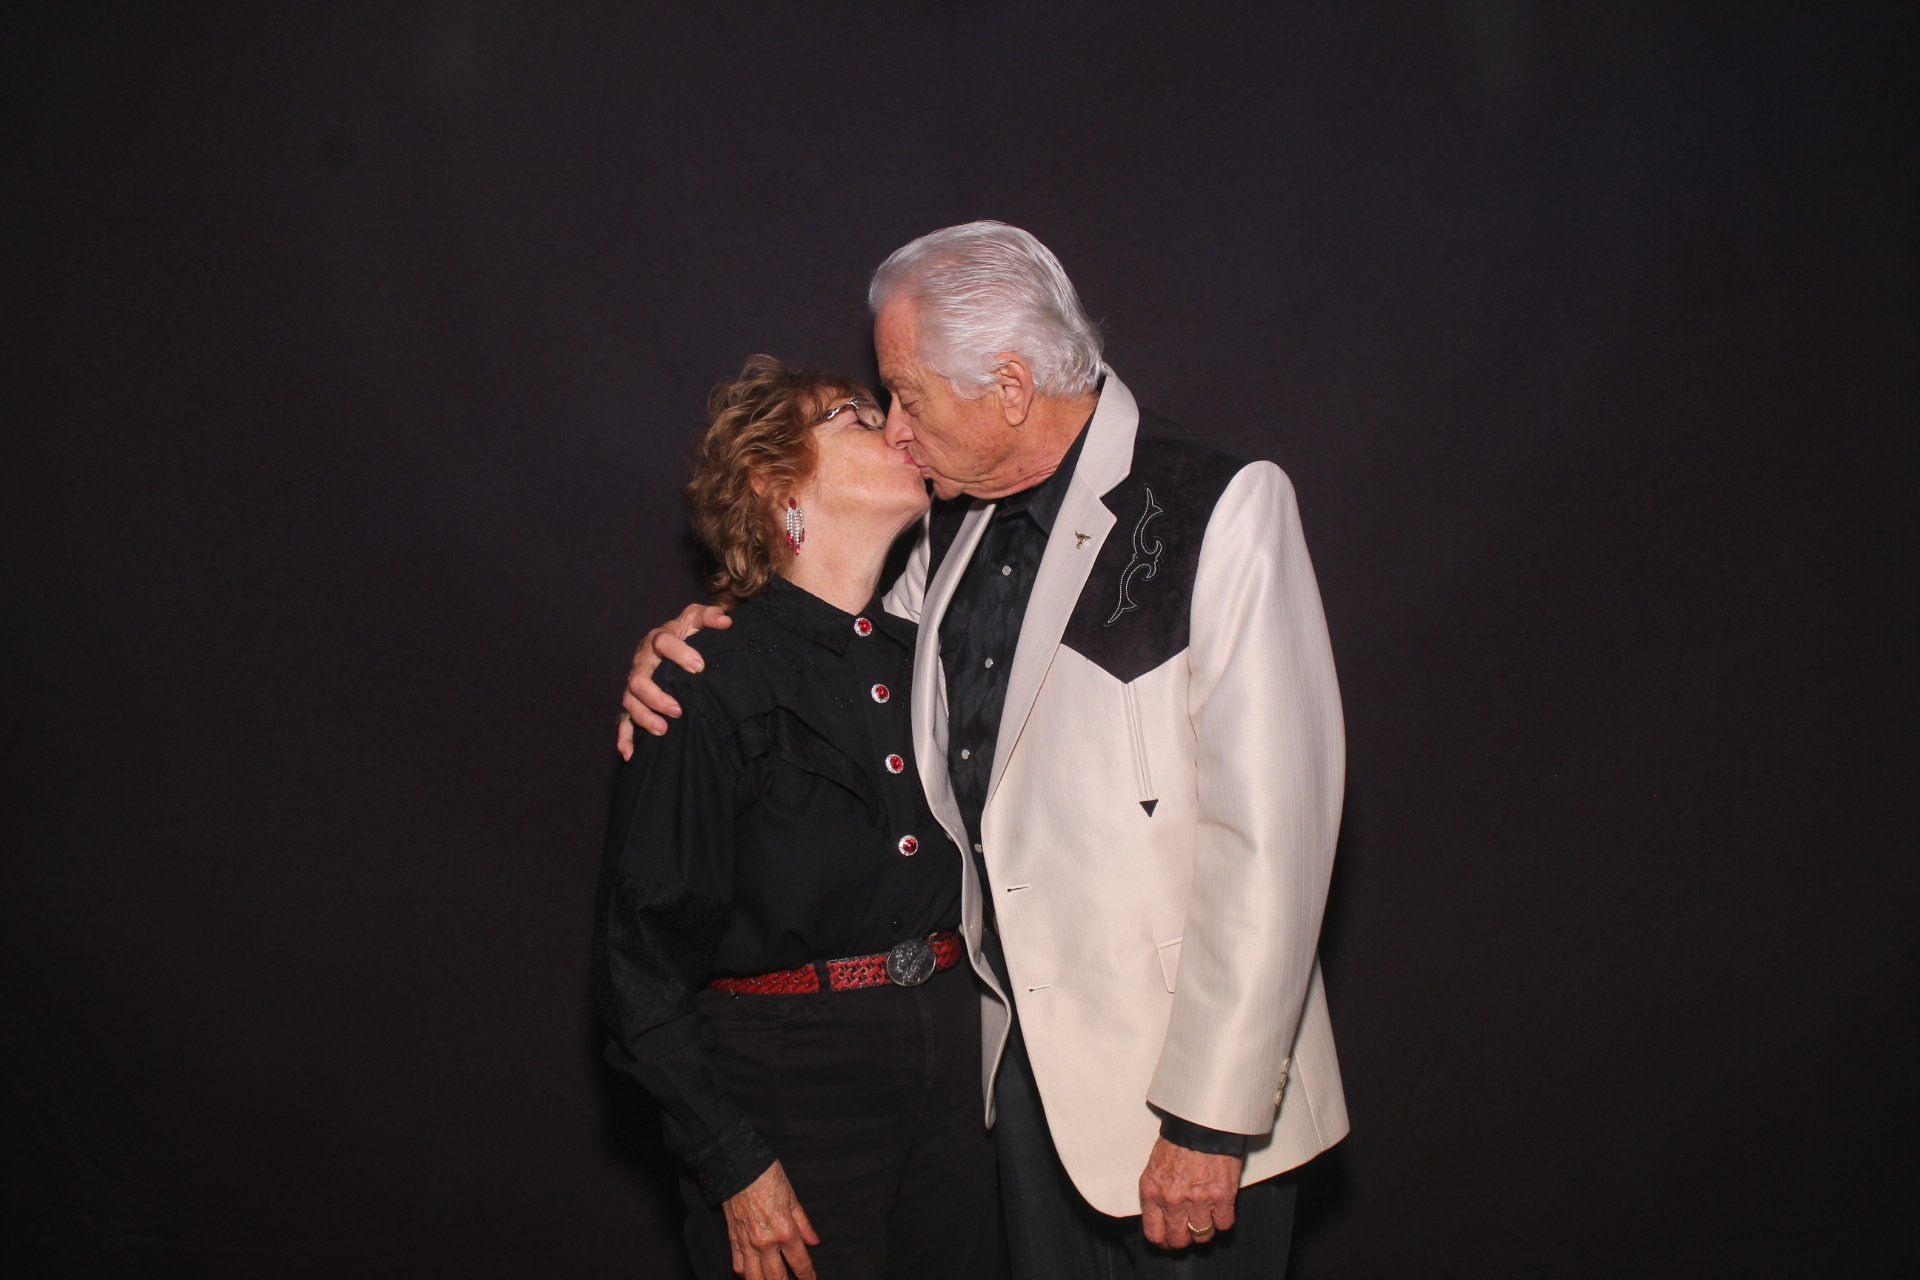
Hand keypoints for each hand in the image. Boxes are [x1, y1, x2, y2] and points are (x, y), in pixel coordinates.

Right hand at [617, 602, 731, 755]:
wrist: (669, 644)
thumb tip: (725, 621)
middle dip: (656, 696)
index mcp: (658, 639)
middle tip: (678, 709)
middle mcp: (642, 662)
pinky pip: (623, 722)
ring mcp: (634, 684)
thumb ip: (709, 616)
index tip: (699, 667)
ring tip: (663, 729)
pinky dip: (624, 738)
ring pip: (630, 701)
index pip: (662, 642)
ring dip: (644, 717)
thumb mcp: (696, 620)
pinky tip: (630, 753)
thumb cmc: (686, 633)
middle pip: (639, 678)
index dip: (679, 654)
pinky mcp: (633, 702)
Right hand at [722, 1161, 819, 1279]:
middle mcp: (766, 1242)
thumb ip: (803, 1223)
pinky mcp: (733, 1239)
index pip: (800, 1262)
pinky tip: (752, 1274)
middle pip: (777, 1277)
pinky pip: (738, 1265)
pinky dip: (745, 1273)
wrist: (738, 1167)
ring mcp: (747, 1243)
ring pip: (755, 1277)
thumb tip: (814, 1241)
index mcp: (785, 1230)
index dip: (808, 1276)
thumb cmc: (767, 1177)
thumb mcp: (792, 1197)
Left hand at [1138, 1136, 1242, 1250]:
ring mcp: (1198, 1200)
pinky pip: (1224, 1224)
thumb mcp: (1155, 1166)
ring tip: (1206, 1215)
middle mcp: (1173, 1200)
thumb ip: (1157, 1192)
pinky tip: (1220, 1208)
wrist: (1202, 1122)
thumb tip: (1161, 1215)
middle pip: (1179, 1240)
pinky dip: (1223, 1219)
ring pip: (1202, 1235)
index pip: (1154, 1233)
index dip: (1163, 1240)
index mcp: (1152, 1192)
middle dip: (1184, 1238)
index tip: (1169, 1239)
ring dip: (1204, 1228)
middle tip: (1189, 1230)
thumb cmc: (1179, 1140)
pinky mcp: (1222, 1196)